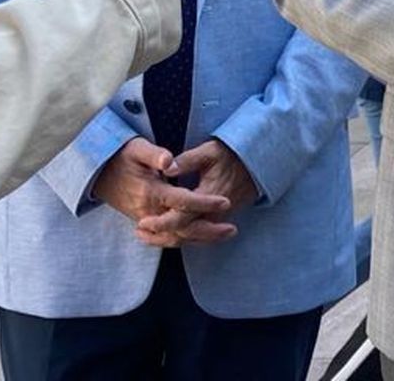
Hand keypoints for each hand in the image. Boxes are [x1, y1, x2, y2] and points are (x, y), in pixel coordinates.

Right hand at [91, 138, 231, 238]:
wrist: (97, 171)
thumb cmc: (120, 156)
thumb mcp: (136, 148)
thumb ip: (154, 154)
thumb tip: (169, 161)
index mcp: (150, 191)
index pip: (182, 201)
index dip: (204, 202)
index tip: (225, 201)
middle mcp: (148, 210)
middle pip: (182, 228)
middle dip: (209, 230)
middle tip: (233, 229)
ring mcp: (145, 219)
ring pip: (175, 237)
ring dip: (200, 238)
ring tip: (224, 234)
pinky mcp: (144, 222)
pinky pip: (166, 238)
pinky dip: (184, 240)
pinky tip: (201, 239)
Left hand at [135, 139, 258, 247]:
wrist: (254, 164)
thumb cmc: (229, 155)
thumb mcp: (209, 152)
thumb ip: (187, 160)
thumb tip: (166, 167)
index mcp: (209, 196)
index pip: (182, 218)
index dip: (161, 223)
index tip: (142, 222)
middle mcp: (214, 212)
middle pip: (184, 233)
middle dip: (160, 235)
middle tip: (139, 230)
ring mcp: (217, 218)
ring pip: (190, 238)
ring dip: (167, 240)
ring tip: (145, 237)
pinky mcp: (218, 220)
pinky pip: (197, 235)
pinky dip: (180, 238)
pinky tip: (165, 236)